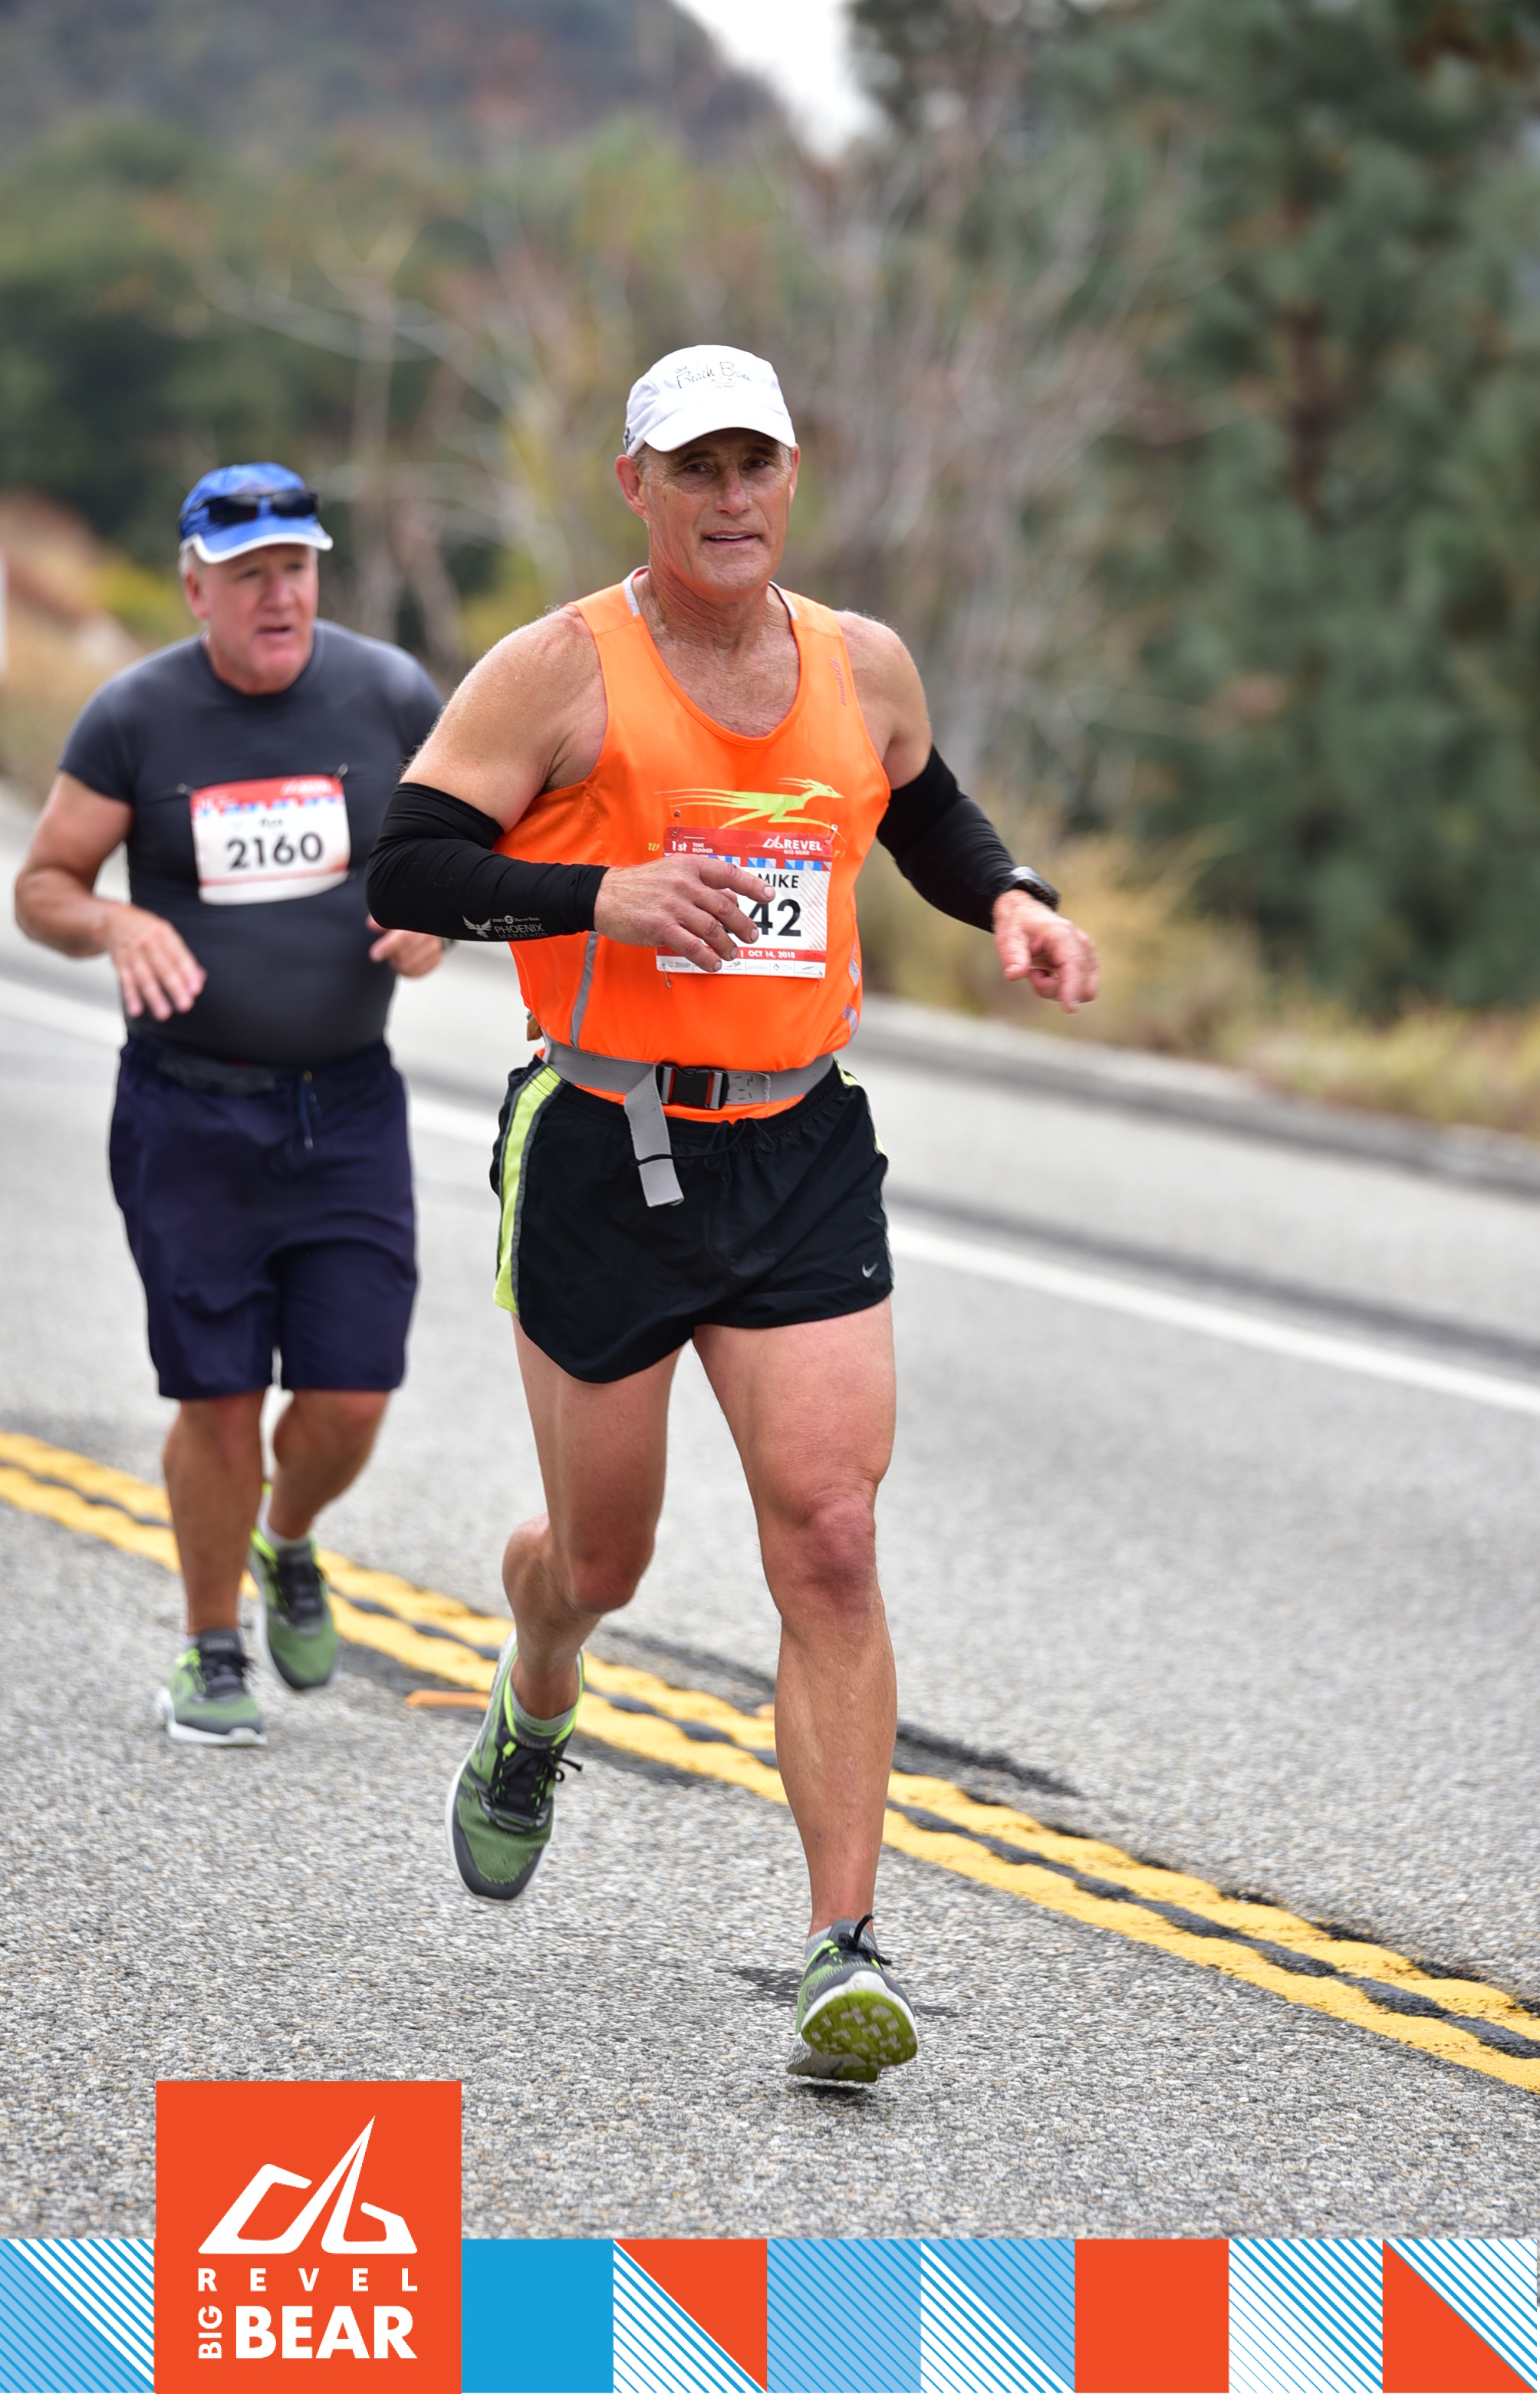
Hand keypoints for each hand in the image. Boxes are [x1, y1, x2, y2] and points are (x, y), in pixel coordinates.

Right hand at [104, 905, 205, 1020]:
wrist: (113, 920)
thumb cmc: (145, 929)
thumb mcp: (166, 935)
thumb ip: (183, 956)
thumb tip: (199, 977)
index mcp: (164, 934)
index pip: (179, 955)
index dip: (188, 973)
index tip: (195, 989)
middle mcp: (148, 943)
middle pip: (163, 968)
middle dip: (175, 988)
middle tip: (184, 1005)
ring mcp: (133, 953)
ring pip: (145, 977)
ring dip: (154, 997)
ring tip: (163, 1013)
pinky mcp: (120, 963)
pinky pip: (126, 981)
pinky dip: (131, 996)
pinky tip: (136, 1009)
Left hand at [368, 921, 446, 978]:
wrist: (420, 928)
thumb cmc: (401, 924)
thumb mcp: (390, 919)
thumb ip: (381, 921)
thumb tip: (371, 925)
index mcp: (418, 920)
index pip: (404, 937)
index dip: (389, 947)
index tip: (375, 955)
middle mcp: (430, 933)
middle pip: (405, 955)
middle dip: (392, 957)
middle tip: (389, 952)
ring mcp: (435, 947)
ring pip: (411, 966)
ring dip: (399, 964)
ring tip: (396, 956)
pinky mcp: (436, 959)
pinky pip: (419, 972)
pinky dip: (408, 971)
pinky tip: (404, 962)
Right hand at [593, 854, 771, 970]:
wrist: (603, 895)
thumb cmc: (640, 885)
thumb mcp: (672, 872)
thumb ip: (702, 884)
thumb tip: (732, 897)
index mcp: (689, 865)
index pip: (729, 874)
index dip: (752, 886)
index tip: (769, 896)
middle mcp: (684, 882)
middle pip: (725, 907)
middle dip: (743, 925)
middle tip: (752, 936)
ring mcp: (672, 905)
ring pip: (712, 928)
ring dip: (727, 944)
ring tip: (732, 953)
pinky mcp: (660, 926)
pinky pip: (692, 945)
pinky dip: (707, 957)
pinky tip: (713, 963)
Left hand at [992, 890, 1098, 1010]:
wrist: (1025, 913)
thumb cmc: (1018, 925)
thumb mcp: (1008, 938)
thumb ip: (1012, 956)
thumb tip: (1014, 975)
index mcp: (1062, 935)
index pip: (1075, 964)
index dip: (1073, 987)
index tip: (1068, 1008)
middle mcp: (1081, 944)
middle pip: (1082, 984)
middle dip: (1056, 990)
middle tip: (1033, 974)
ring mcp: (1087, 954)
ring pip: (1083, 989)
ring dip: (1057, 989)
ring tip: (1038, 971)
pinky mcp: (1086, 963)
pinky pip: (1080, 987)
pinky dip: (1061, 987)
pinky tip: (1046, 973)